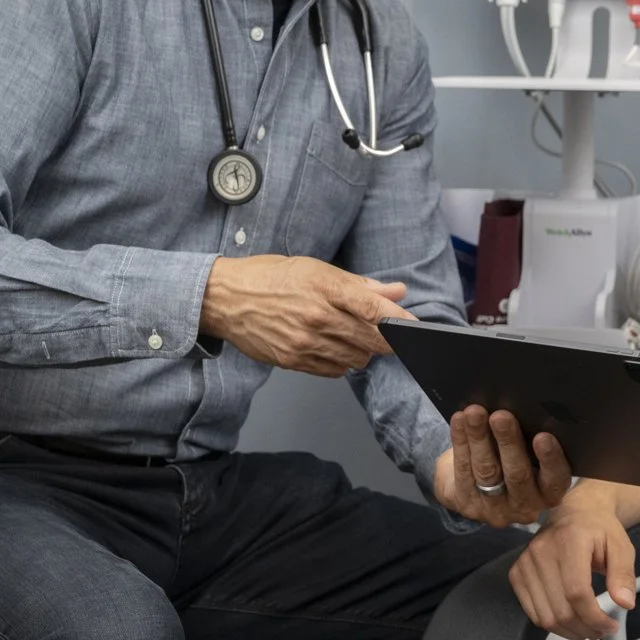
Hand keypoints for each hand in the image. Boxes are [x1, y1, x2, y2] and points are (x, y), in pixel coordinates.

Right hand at [199, 255, 413, 376]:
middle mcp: (316, 317)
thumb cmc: (269, 277)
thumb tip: (395, 292)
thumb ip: (359, 284)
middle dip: (386, 340)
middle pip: (370, 339)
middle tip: (388, 334)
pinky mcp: (293, 361)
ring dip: (364, 351)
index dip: (399, 322)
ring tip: (353, 336)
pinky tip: (334, 348)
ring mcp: (304, 342)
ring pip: (356, 358)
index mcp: (324, 288)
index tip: (415, 328)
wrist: (224, 298)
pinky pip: (334, 370)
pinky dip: (342, 362)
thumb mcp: (315, 269)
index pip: (373, 310)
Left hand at [432, 408, 572, 527]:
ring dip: (480, 438)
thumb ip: (532, 441)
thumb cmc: (514, 459)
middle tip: (501, 416)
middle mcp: (525, 506)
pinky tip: (460, 420)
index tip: (543, 436)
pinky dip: (461, 441)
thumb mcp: (529, 455)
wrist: (476, 486)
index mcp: (548, 492)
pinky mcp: (467, 503)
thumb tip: (526, 407)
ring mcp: (494, 508)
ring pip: (487, 471)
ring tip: (475, 413)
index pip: (555, 480)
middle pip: (517, 474)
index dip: (550, 460)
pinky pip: (463, 470)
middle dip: (508, 442)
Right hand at [506, 493, 633, 639]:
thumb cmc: (599, 529)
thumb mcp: (621, 547)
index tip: (611, 625)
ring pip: (545, 617)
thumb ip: (624, 574)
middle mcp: (541, 551)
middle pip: (560, 610)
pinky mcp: (517, 573)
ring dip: (569, 631)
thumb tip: (625, 603)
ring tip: (588, 627)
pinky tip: (570, 619)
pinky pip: (533, 613)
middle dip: (585, 629)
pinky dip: (553, 624)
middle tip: (602, 629)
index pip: (577, 592)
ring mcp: (525, 563)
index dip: (594, 617)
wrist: (574, 512)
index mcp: (569, 540)